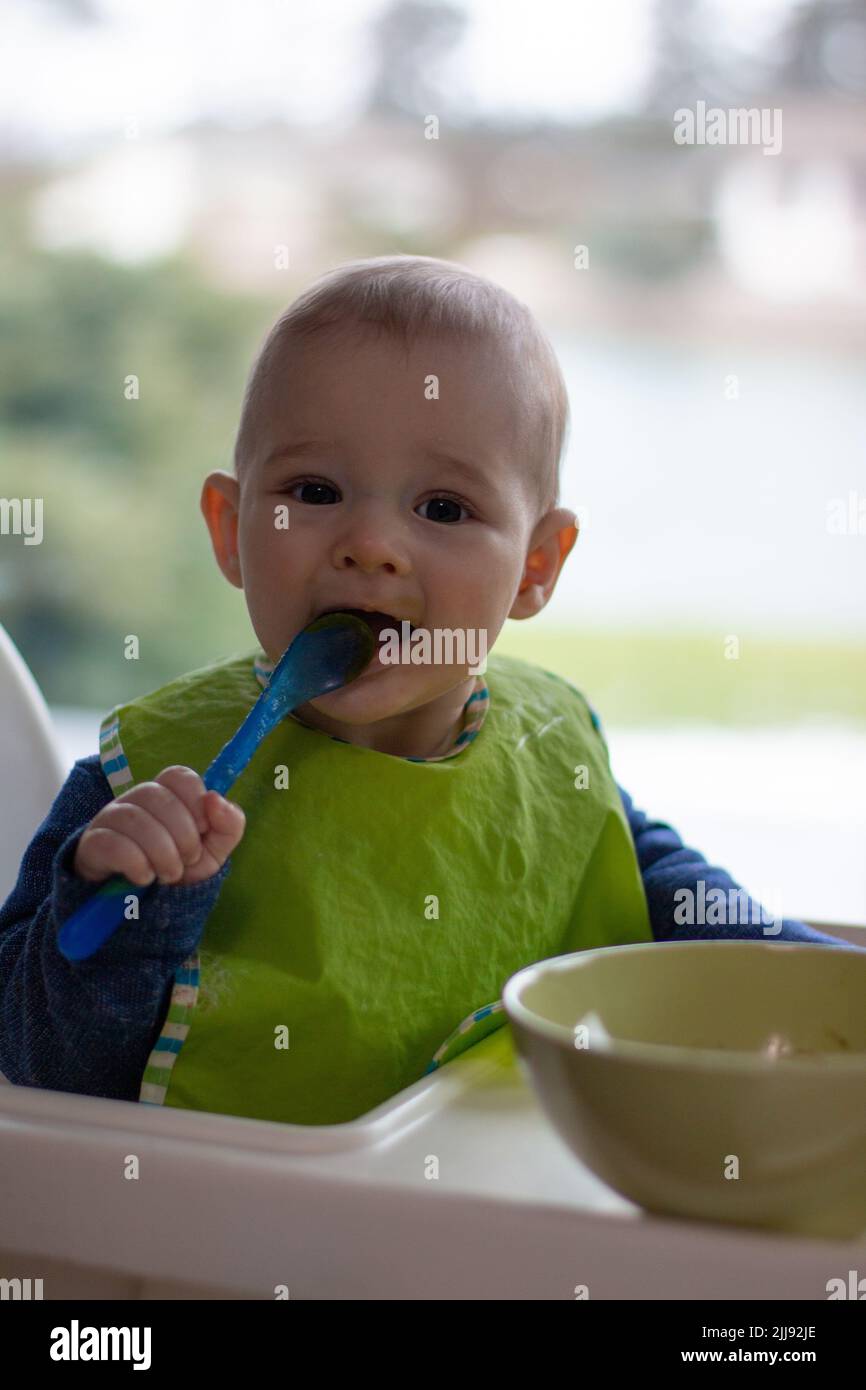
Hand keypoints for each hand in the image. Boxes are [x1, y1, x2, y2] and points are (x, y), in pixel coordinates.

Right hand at [73, 765, 245, 887]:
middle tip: (187, 860)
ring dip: (162, 853)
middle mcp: (136, 799)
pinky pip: (112, 843)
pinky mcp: (92, 843)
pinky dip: (136, 864)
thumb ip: (228, 824)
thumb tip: (215, 798)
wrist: (143, 904)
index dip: (195, 802)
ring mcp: (110, 818)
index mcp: (167, 794)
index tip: (203, 830)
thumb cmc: (179, 867)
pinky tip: (144, 878)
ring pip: (134, 818)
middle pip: (157, 797)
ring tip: (168, 874)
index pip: (178, 776)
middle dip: (183, 836)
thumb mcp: (214, 850)